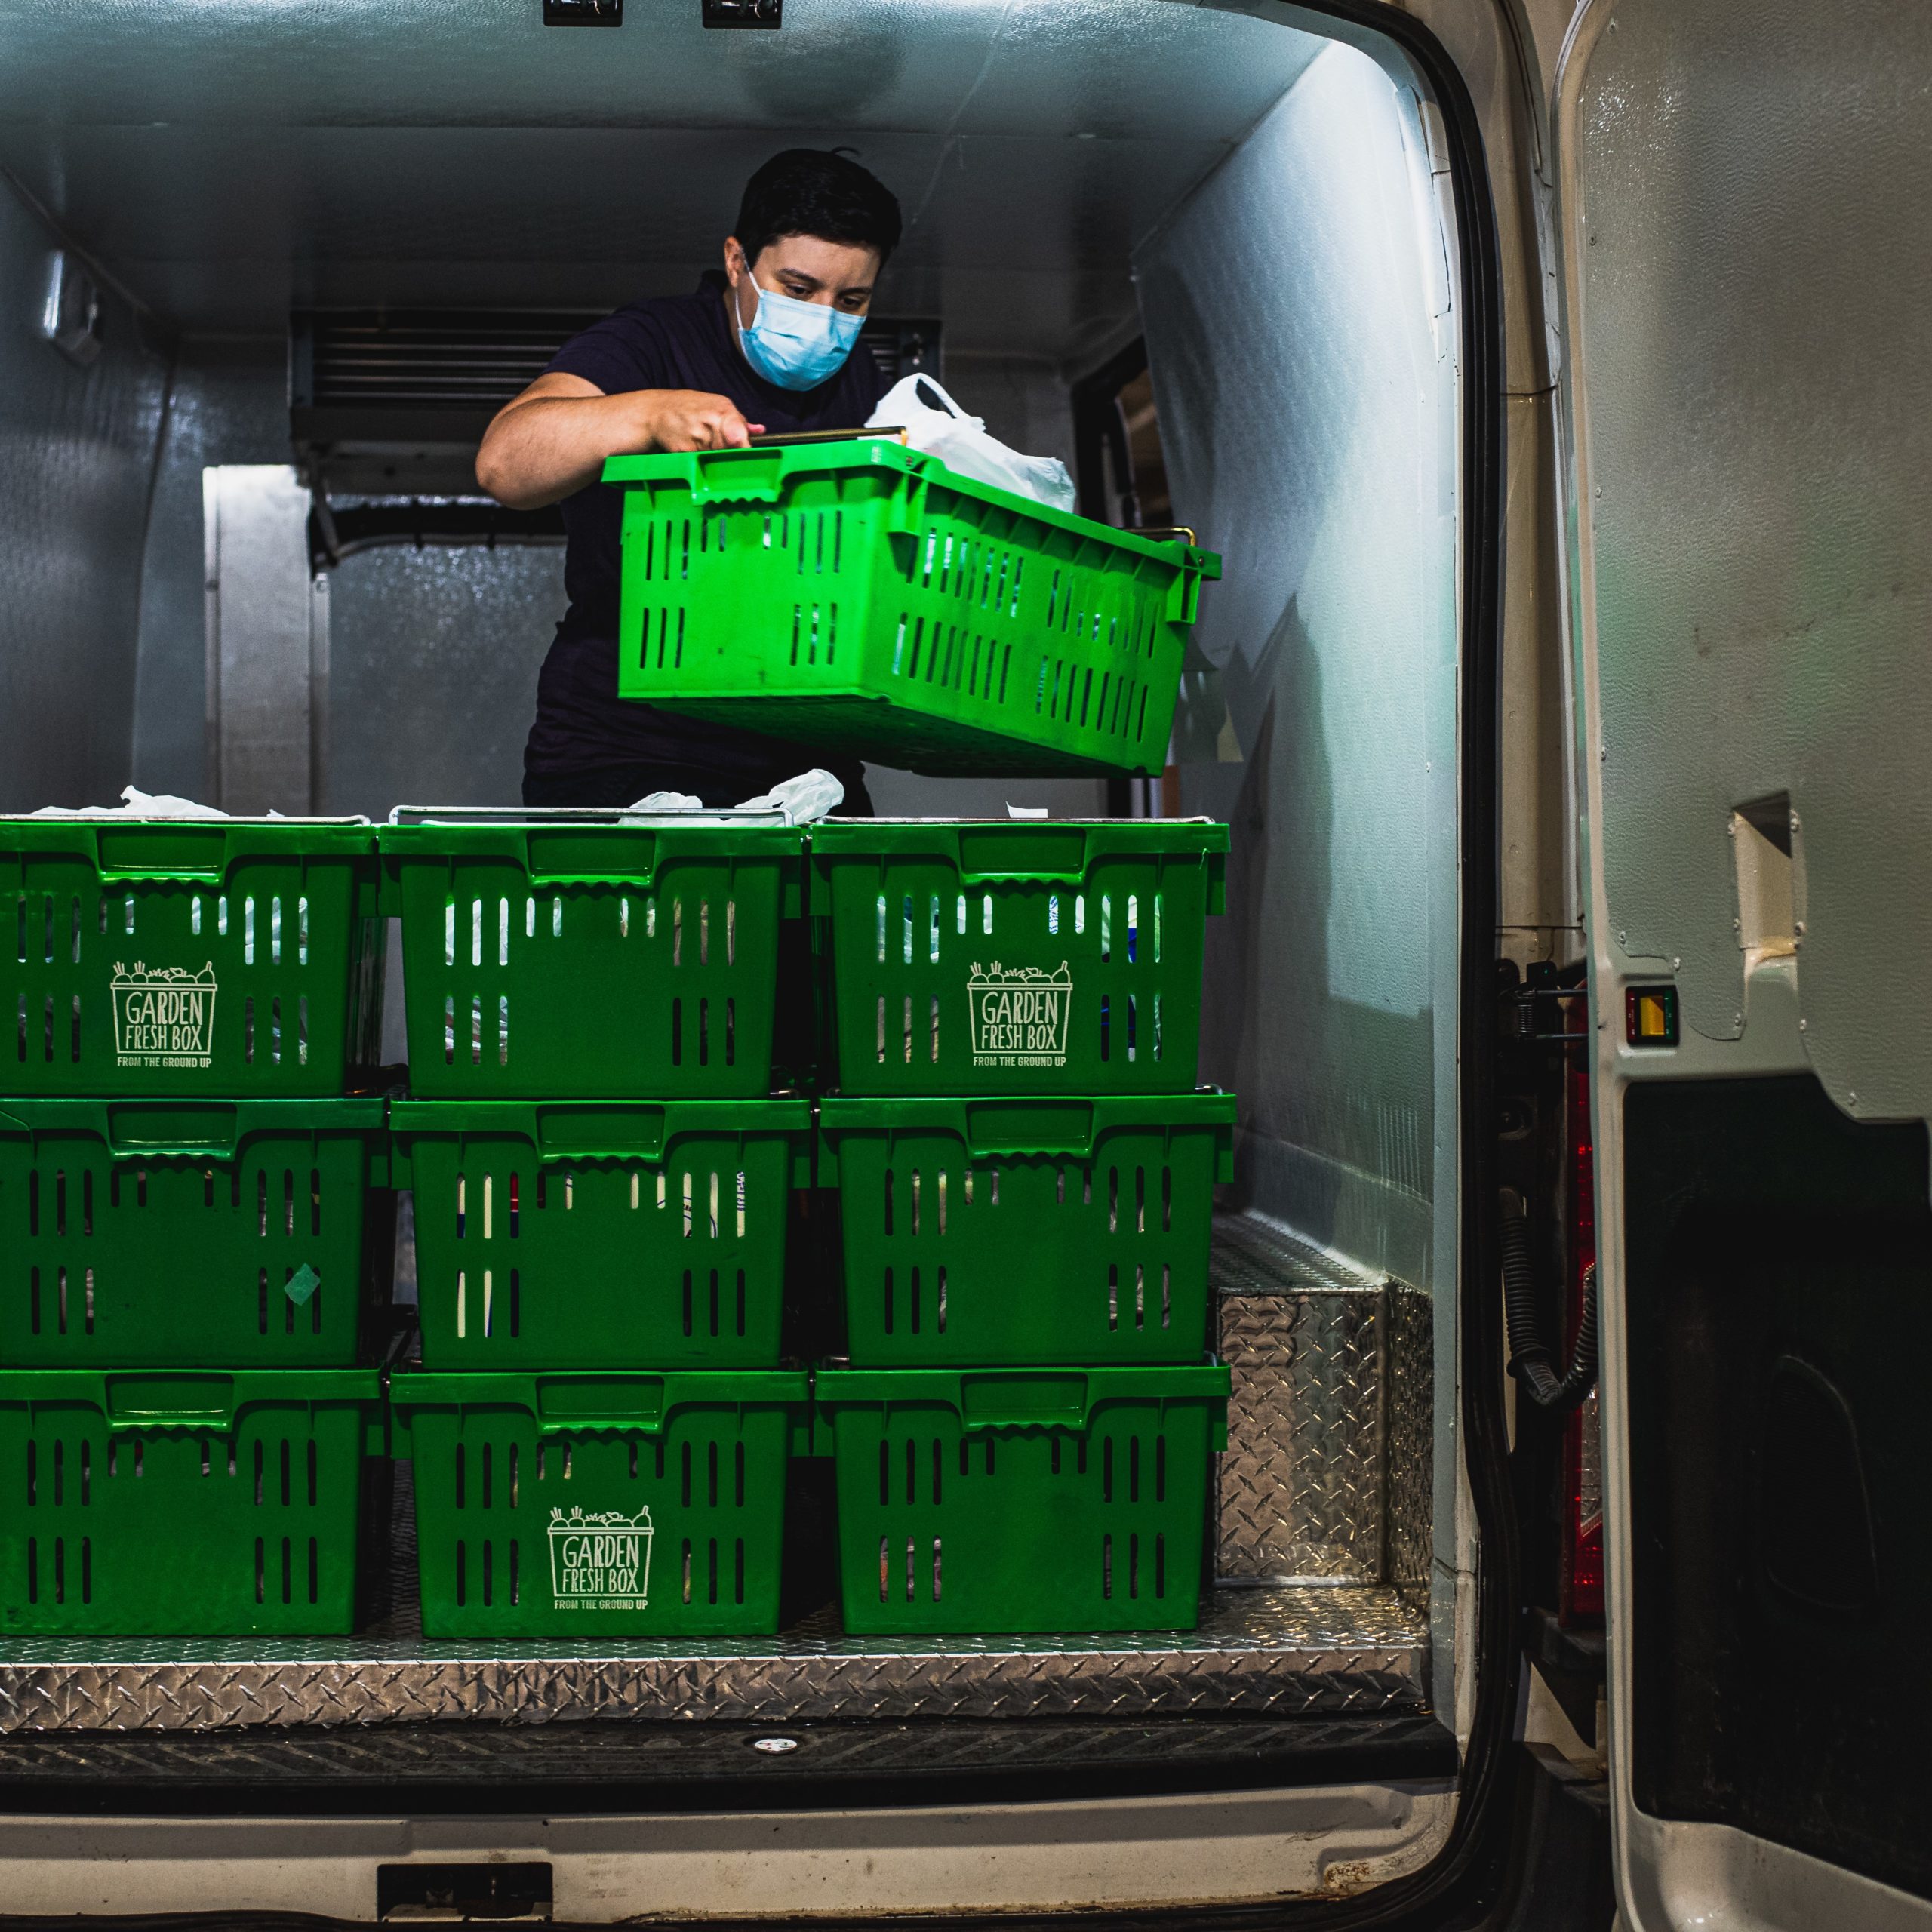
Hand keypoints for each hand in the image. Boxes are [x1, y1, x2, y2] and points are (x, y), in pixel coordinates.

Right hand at [639, 390, 766, 451]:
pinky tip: (692, 447)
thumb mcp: (717, 405)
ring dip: (714, 457)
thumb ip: (739, 420)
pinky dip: (699, 459)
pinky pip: (699, 462)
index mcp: (722, 410)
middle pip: (730, 452)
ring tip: (703, 442)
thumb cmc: (690, 407)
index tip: (748, 457)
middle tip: (722, 446)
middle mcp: (710, 423)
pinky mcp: (684, 452)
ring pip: (716, 459)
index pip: (740, 437)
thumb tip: (760, 431)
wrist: (657, 412)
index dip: (745, 450)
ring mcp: (696, 439)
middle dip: (729, 453)